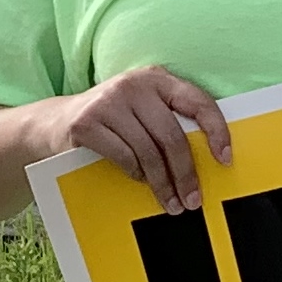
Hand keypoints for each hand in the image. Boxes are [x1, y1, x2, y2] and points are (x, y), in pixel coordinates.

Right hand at [54, 65, 230, 215]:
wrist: (55, 122)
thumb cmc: (113, 121)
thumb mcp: (143, 110)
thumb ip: (170, 121)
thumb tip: (208, 158)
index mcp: (156, 79)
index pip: (198, 102)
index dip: (217, 131)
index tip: (225, 159)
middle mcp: (133, 85)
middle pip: (172, 135)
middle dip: (186, 173)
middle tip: (193, 199)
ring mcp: (108, 102)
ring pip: (148, 151)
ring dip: (162, 183)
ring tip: (171, 203)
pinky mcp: (87, 122)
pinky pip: (124, 157)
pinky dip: (136, 174)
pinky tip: (140, 182)